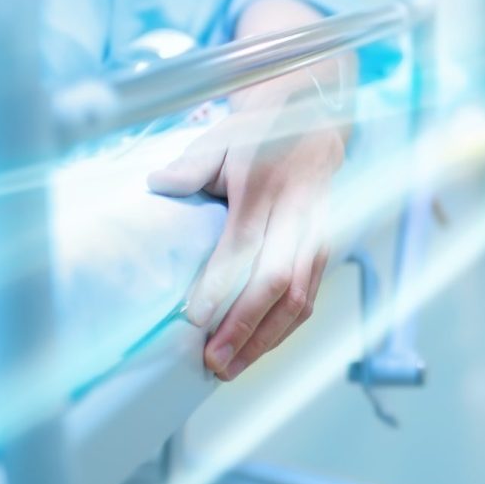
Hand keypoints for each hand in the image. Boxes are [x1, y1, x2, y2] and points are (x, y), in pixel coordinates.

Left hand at [148, 77, 345, 378]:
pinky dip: (284, 328)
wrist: (313, 116)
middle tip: (214, 360)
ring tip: (233, 366)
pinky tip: (259, 348)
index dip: (221, 283)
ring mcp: (317, 233)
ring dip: (267, 338)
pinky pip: (309, 297)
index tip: (195, 317)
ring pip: (299, 297)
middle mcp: (297, 213)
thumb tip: (159, 185)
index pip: (243, 243)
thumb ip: (191, 165)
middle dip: (245, 327)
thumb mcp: (220, 137)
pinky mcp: (325, 247)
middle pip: (276, 281)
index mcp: (266, 185)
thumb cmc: (260, 132)